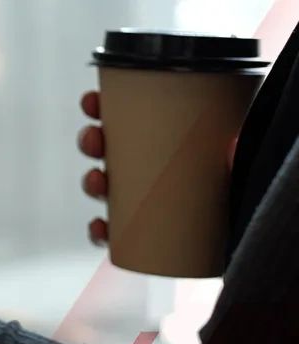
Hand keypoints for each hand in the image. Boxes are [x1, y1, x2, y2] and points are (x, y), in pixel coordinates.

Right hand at [78, 91, 237, 244]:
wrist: (257, 235)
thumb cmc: (251, 191)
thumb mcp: (246, 162)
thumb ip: (241, 152)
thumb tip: (232, 144)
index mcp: (173, 142)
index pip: (131, 118)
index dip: (104, 107)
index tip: (93, 101)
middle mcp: (157, 169)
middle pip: (111, 150)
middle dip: (92, 141)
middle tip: (94, 139)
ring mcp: (150, 202)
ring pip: (106, 189)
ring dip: (92, 182)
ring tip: (97, 182)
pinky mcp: (148, 235)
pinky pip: (115, 233)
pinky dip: (100, 231)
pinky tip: (101, 228)